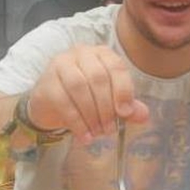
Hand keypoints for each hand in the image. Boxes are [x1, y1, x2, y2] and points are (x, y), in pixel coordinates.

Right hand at [27, 45, 148, 142]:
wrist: (50, 104)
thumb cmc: (83, 98)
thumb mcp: (108, 101)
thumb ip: (127, 106)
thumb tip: (142, 115)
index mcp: (101, 54)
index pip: (116, 66)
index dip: (123, 90)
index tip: (125, 113)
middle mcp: (80, 53)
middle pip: (97, 77)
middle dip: (106, 107)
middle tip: (109, 129)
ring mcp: (60, 65)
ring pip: (78, 86)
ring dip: (91, 114)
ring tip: (97, 133)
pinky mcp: (46, 82)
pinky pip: (63, 101)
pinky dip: (76, 122)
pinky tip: (84, 136)